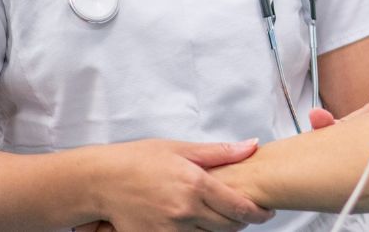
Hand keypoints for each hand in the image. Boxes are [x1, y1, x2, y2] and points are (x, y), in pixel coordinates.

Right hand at [76, 138, 274, 231]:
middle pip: (229, 226)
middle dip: (241, 221)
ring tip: (220, 215)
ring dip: (220, 229)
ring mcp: (171, 229)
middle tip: (246, 212)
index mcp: (195, 184)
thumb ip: (219, 152)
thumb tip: (252, 146)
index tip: (266, 212)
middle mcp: (185, 210)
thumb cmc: (139, 160)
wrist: (102, 181)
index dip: (258, 212)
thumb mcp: (181, 149)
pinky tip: (196, 223)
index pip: (238, 206)